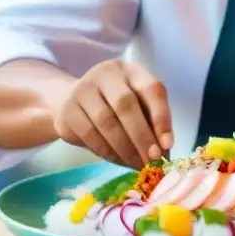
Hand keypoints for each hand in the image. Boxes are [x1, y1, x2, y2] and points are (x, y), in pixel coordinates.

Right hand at [53, 60, 172, 167]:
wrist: (72, 101)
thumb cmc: (115, 104)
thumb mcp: (138, 104)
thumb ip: (152, 122)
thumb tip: (164, 151)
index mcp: (130, 70)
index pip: (151, 89)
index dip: (161, 117)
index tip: (167, 144)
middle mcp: (105, 74)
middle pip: (125, 104)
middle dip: (141, 136)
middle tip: (151, 160)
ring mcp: (82, 90)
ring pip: (106, 122)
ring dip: (125, 149)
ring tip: (137, 164)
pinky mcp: (67, 110)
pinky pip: (89, 135)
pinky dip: (107, 152)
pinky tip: (118, 160)